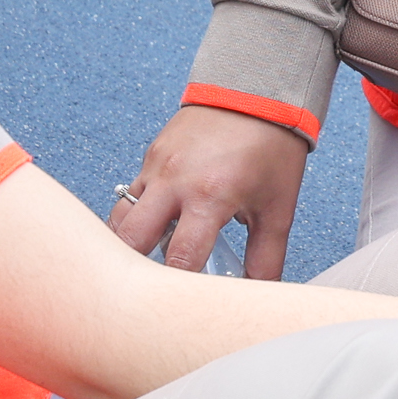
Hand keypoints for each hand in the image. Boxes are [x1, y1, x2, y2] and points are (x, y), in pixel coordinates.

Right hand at [110, 103, 307, 280]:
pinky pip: (132, 194)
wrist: (259, 88)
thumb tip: (258, 292)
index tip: (179, 309)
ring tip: (146, 262)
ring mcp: (157, 166)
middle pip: (130, 242)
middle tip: (149, 290)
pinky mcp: (151, 155)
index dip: (177, 291)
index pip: (179, 259)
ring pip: (120, 218)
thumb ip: (266, 256)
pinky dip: (137, 216)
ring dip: (128, 243)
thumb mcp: (277, 206)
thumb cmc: (272, 146)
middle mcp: (174, 181)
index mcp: (209, 196)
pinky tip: (155, 227)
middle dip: (134, 270)